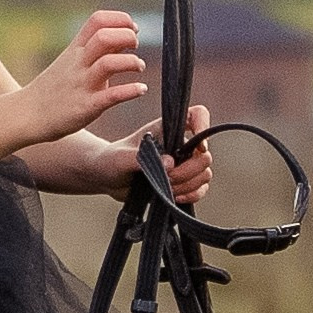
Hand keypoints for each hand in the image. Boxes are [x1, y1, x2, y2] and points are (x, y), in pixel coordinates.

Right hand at [16, 10, 146, 143]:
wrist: (27, 115)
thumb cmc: (53, 88)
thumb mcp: (70, 61)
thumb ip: (96, 49)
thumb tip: (125, 37)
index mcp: (75, 49)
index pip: (97, 20)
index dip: (120, 19)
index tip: (133, 28)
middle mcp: (78, 63)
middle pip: (104, 37)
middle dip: (127, 37)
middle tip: (135, 46)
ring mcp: (82, 84)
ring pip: (109, 64)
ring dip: (131, 62)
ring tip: (139, 67)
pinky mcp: (86, 106)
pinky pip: (112, 96)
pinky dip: (131, 91)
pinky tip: (141, 89)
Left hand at [98, 105, 213, 204]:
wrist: (107, 178)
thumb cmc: (112, 160)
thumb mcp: (121, 157)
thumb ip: (141, 158)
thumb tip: (169, 163)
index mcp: (167, 128)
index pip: (197, 115)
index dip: (204, 126)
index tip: (198, 147)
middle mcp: (179, 144)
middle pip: (204, 154)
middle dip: (189, 170)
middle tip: (168, 177)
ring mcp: (183, 164)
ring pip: (205, 173)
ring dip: (189, 184)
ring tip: (167, 188)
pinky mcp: (182, 183)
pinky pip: (201, 189)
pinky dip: (192, 195)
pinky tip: (175, 197)